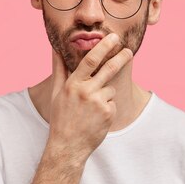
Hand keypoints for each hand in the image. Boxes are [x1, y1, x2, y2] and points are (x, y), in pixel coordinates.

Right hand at [47, 33, 132, 160]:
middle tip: (129, 51)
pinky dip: (107, 108)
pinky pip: (112, 103)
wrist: (68, 146)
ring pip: (110, 89)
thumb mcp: (57, 93)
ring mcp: (98, 102)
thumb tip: (55, 49)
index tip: (112, 37)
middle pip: (108, 69)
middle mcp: (86, 91)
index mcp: (73, 84)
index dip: (103, 47)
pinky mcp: (108, 113)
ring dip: (105, 95)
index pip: (90, 60)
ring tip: (91, 109)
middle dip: (120, 58)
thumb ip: (59, 69)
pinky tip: (96, 118)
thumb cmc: (61, 118)